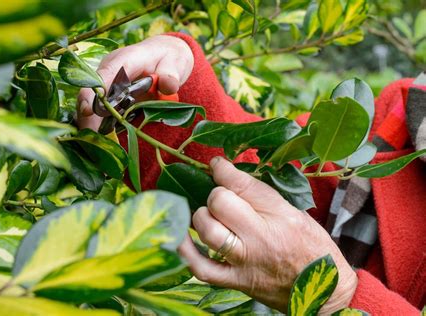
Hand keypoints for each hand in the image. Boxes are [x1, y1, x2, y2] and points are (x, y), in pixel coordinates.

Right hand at [77, 35, 193, 130]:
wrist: (165, 56)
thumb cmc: (169, 58)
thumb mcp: (175, 62)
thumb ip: (170, 74)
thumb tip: (168, 86)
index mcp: (125, 60)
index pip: (105, 75)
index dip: (93, 92)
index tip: (86, 111)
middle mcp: (111, 72)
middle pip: (92, 94)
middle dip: (87, 116)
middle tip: (90, 138)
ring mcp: (109, 85)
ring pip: (94, 106)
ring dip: (91, 124)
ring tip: (92, 144)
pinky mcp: (112, 97)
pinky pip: (102, 113)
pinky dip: (101, 126)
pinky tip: (101, 141)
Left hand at [179, 157, 357, 313]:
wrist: (325, 291)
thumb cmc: (312, 247)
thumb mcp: (296, 213)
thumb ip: (263, 195)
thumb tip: (230, 175)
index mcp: (281, 215)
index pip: (241, 184)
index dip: (223, 170)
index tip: (217, 166)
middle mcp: (261, 238)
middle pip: (220, 203)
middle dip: (217, 195)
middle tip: (223, 200)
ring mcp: (246, 262)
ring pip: (208, 231)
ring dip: (201, 218)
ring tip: (208, 216)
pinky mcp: (236, 282)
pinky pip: (202, 268)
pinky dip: (186, 252)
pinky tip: (180, 238)